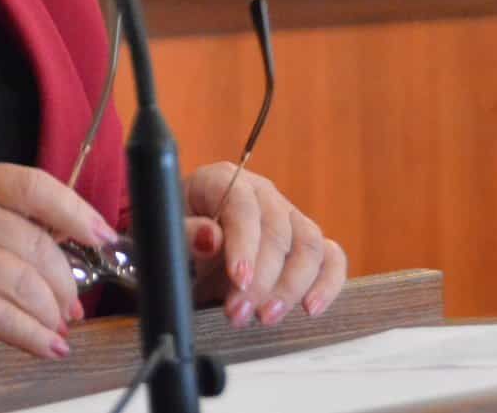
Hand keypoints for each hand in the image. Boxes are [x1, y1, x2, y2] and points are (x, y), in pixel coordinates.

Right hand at [0, 165, 115, 369]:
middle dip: (66, 280)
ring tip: (58, 328)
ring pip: (26, 283)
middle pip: (36, 242)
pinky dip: (35, 337)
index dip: (75, 210)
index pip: (31, 185)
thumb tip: (66, 246)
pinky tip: (45, 346)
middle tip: (74, 303)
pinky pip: (7, 318)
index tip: (101, 234)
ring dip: (52, 313)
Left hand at [181, 163, 346, 326]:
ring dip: (291, 286)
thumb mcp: (166, 234)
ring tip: (265, 317)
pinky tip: (310, 308)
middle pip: (277, 230)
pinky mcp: (305, 243)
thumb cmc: (175, 237)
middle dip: (262, 278)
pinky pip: (331, 258)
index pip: (242, 206)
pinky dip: (327, 283)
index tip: (238, 278)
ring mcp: (287, 216)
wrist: (184, 252)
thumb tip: (211, 238)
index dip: (244, 243)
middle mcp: (260, 193)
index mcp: (221, 180)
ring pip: (309, 245)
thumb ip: (184, 234)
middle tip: (239, 313)